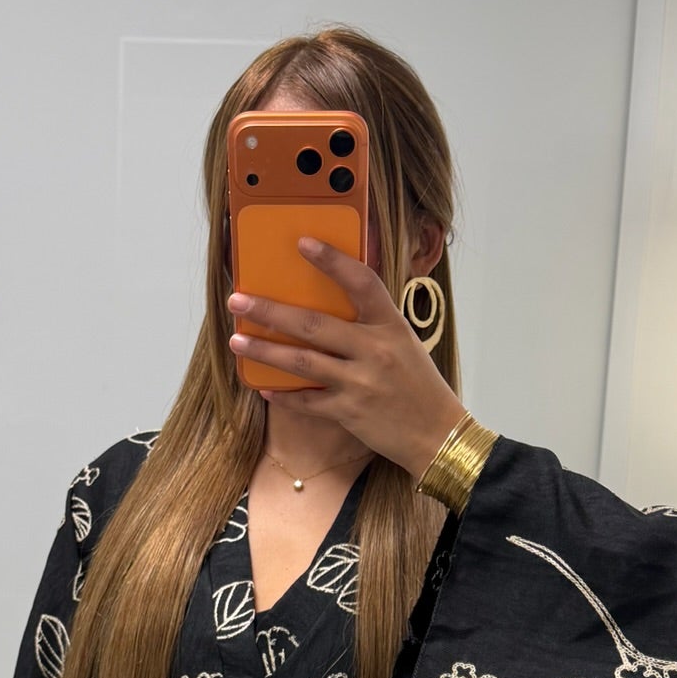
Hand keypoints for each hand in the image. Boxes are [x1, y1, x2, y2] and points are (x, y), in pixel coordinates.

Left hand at [227, 236, 467, 481]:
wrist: (439, 434)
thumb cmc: (420, 386)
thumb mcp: (404, 344)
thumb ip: (373, 325)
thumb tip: (331, 306)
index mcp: (392, 325)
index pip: (362, 282)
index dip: (333, 261)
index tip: (303, 243)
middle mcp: (375, 350)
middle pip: (314, 324)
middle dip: (270, 311)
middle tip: (238, 300)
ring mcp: (361, 383)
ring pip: (302, 362)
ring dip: (265, 350)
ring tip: (237, 341)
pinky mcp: (350, 413)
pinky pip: (307, 401)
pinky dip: (283, 394)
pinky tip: (263, 385)